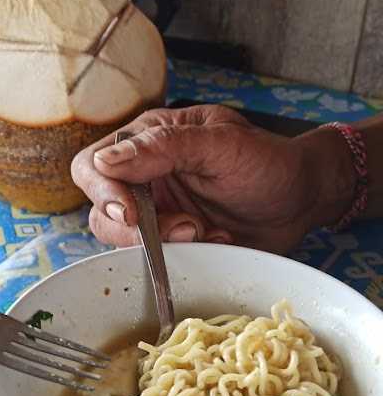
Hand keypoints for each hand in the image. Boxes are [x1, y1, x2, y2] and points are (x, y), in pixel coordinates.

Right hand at [71, 105, 354, 252]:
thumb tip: (105, 160)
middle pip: (100, 208)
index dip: (103, 192)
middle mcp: (142, 173)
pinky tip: (214, 240)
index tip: (131, 214)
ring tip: (205, 232)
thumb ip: (164, 147)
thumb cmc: (267, 162)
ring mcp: (154, 209)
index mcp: (148, 139)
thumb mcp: (222, 144)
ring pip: (120, 236)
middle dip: (138, 228)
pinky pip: (150, 257)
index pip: (94, 165)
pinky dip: (179, 256)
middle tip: (189, 229)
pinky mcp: (169, 239)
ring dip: (160, 244)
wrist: (300, 201)